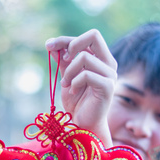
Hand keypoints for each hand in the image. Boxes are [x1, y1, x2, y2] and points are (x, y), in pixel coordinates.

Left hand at [45, 29, 116, 146]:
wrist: (84, 124)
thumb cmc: (77, 102)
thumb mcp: (67, 77)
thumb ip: (64, 61)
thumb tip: (52, 45)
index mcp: (101, 59)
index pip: (87, 37)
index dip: (65, 39)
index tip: (49, 46)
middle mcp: (109, 64)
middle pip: (94, 35)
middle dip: (72, 44)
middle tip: (63, 59)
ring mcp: (110, 75)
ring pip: (84, 57)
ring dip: (69, 71)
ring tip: (66, 84)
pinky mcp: (108, 87)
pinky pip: (86, 74)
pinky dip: (74, 82)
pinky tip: (73, 91)